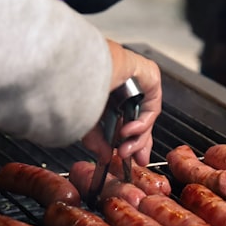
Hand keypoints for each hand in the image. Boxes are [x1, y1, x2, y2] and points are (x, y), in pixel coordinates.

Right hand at [81, 41, 161, 166]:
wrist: (80, 67)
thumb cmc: (75, 84)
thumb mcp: (85, 121)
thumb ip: (97, 140)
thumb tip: (105, 157)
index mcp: (107, 89)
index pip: (123, 116)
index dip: (128, 139)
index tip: (127, 156)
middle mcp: (124, 83)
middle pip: (139, 118)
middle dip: (139, 142)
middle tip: (136, 159)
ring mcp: (138, 79)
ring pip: (145, 115)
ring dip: (138, 137)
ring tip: (126, 150)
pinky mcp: (150, 76)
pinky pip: (151, 106)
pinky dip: (142, 123)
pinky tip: (129, 131)